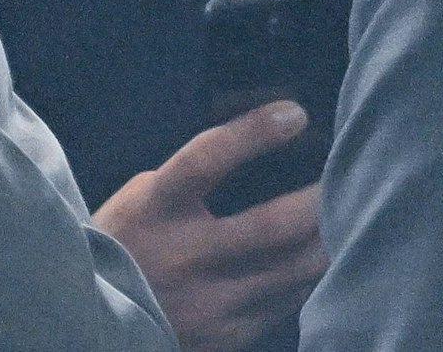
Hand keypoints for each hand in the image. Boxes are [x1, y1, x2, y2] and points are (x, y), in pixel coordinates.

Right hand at [93, 102, 326, 351]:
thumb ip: (195, 177)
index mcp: (157, 208)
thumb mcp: (146, 195)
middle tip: (345, 176)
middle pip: (270, 226)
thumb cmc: (128, 240)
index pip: (206, 160)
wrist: (94, 318)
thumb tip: (258, 140)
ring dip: (325, 240)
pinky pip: (285, 303)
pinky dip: (306, 277)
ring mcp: (207, 303)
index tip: (295, 113)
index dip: (253, 133)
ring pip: (290, 271)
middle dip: (317, 200)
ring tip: (347, 214)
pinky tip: (319, 258)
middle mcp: (184, 256)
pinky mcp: (226, 336)